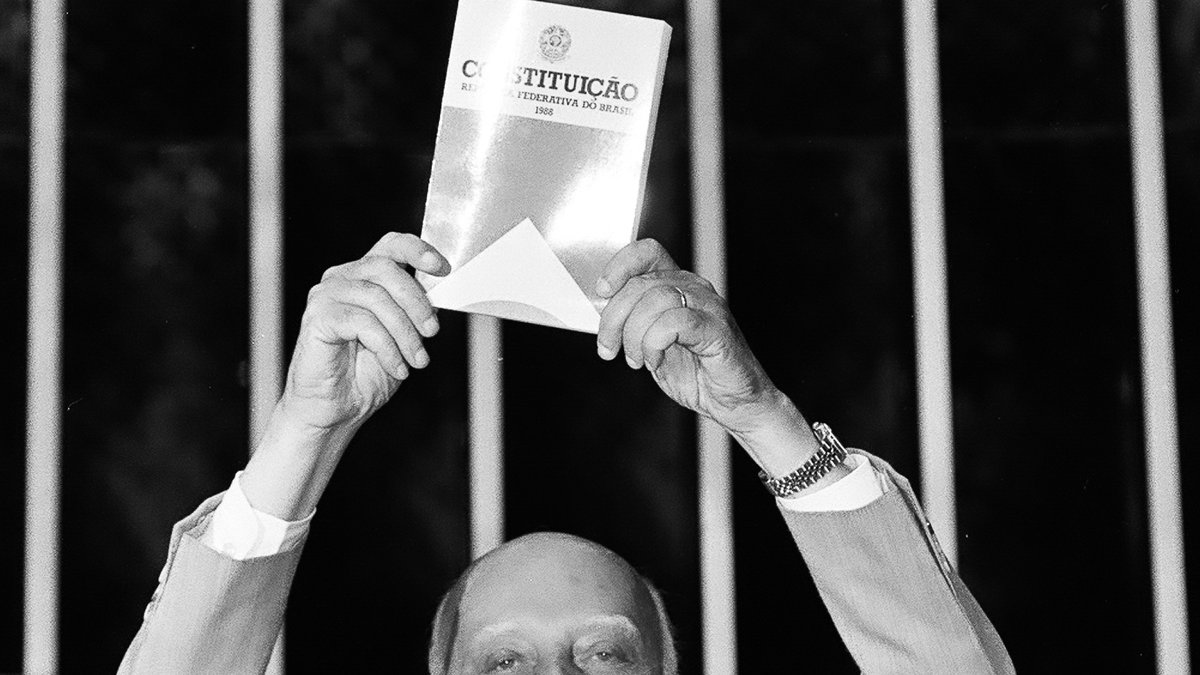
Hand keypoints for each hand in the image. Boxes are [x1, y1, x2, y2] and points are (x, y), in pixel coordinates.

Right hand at [279, 232, 449, 432]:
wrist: (335, 410)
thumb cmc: (365, 374)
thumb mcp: (403, 336)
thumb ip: (415, 310)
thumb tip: (441, 290)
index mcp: (363, 277)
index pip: (390, 245)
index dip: (417, 250)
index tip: (440, 267)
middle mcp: (342, 279)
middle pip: (386, 268)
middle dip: (417, 301)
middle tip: (432, 332)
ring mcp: (326, 296)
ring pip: (376, 297)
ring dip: (405, 332)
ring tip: (417, 360)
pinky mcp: (317, 317)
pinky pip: (362, 322)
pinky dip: (387, 348)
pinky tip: (396, 367)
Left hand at [594, 239, 823, 477]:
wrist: (734, 402)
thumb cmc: (695, 373)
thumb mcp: (651, 344)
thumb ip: (632, 322)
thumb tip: (601, 309)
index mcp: (678, 286)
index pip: (648, 253)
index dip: (620, 265)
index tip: (601, 292)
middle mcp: (694, 289)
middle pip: (641, 282)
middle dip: (614, 318)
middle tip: (609, 348)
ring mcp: (708, 307)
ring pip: (655, 300)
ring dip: (634, 335)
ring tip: (637, 360)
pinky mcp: (716, 329)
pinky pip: (674, 322)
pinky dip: (655, 343)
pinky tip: (655, 360)